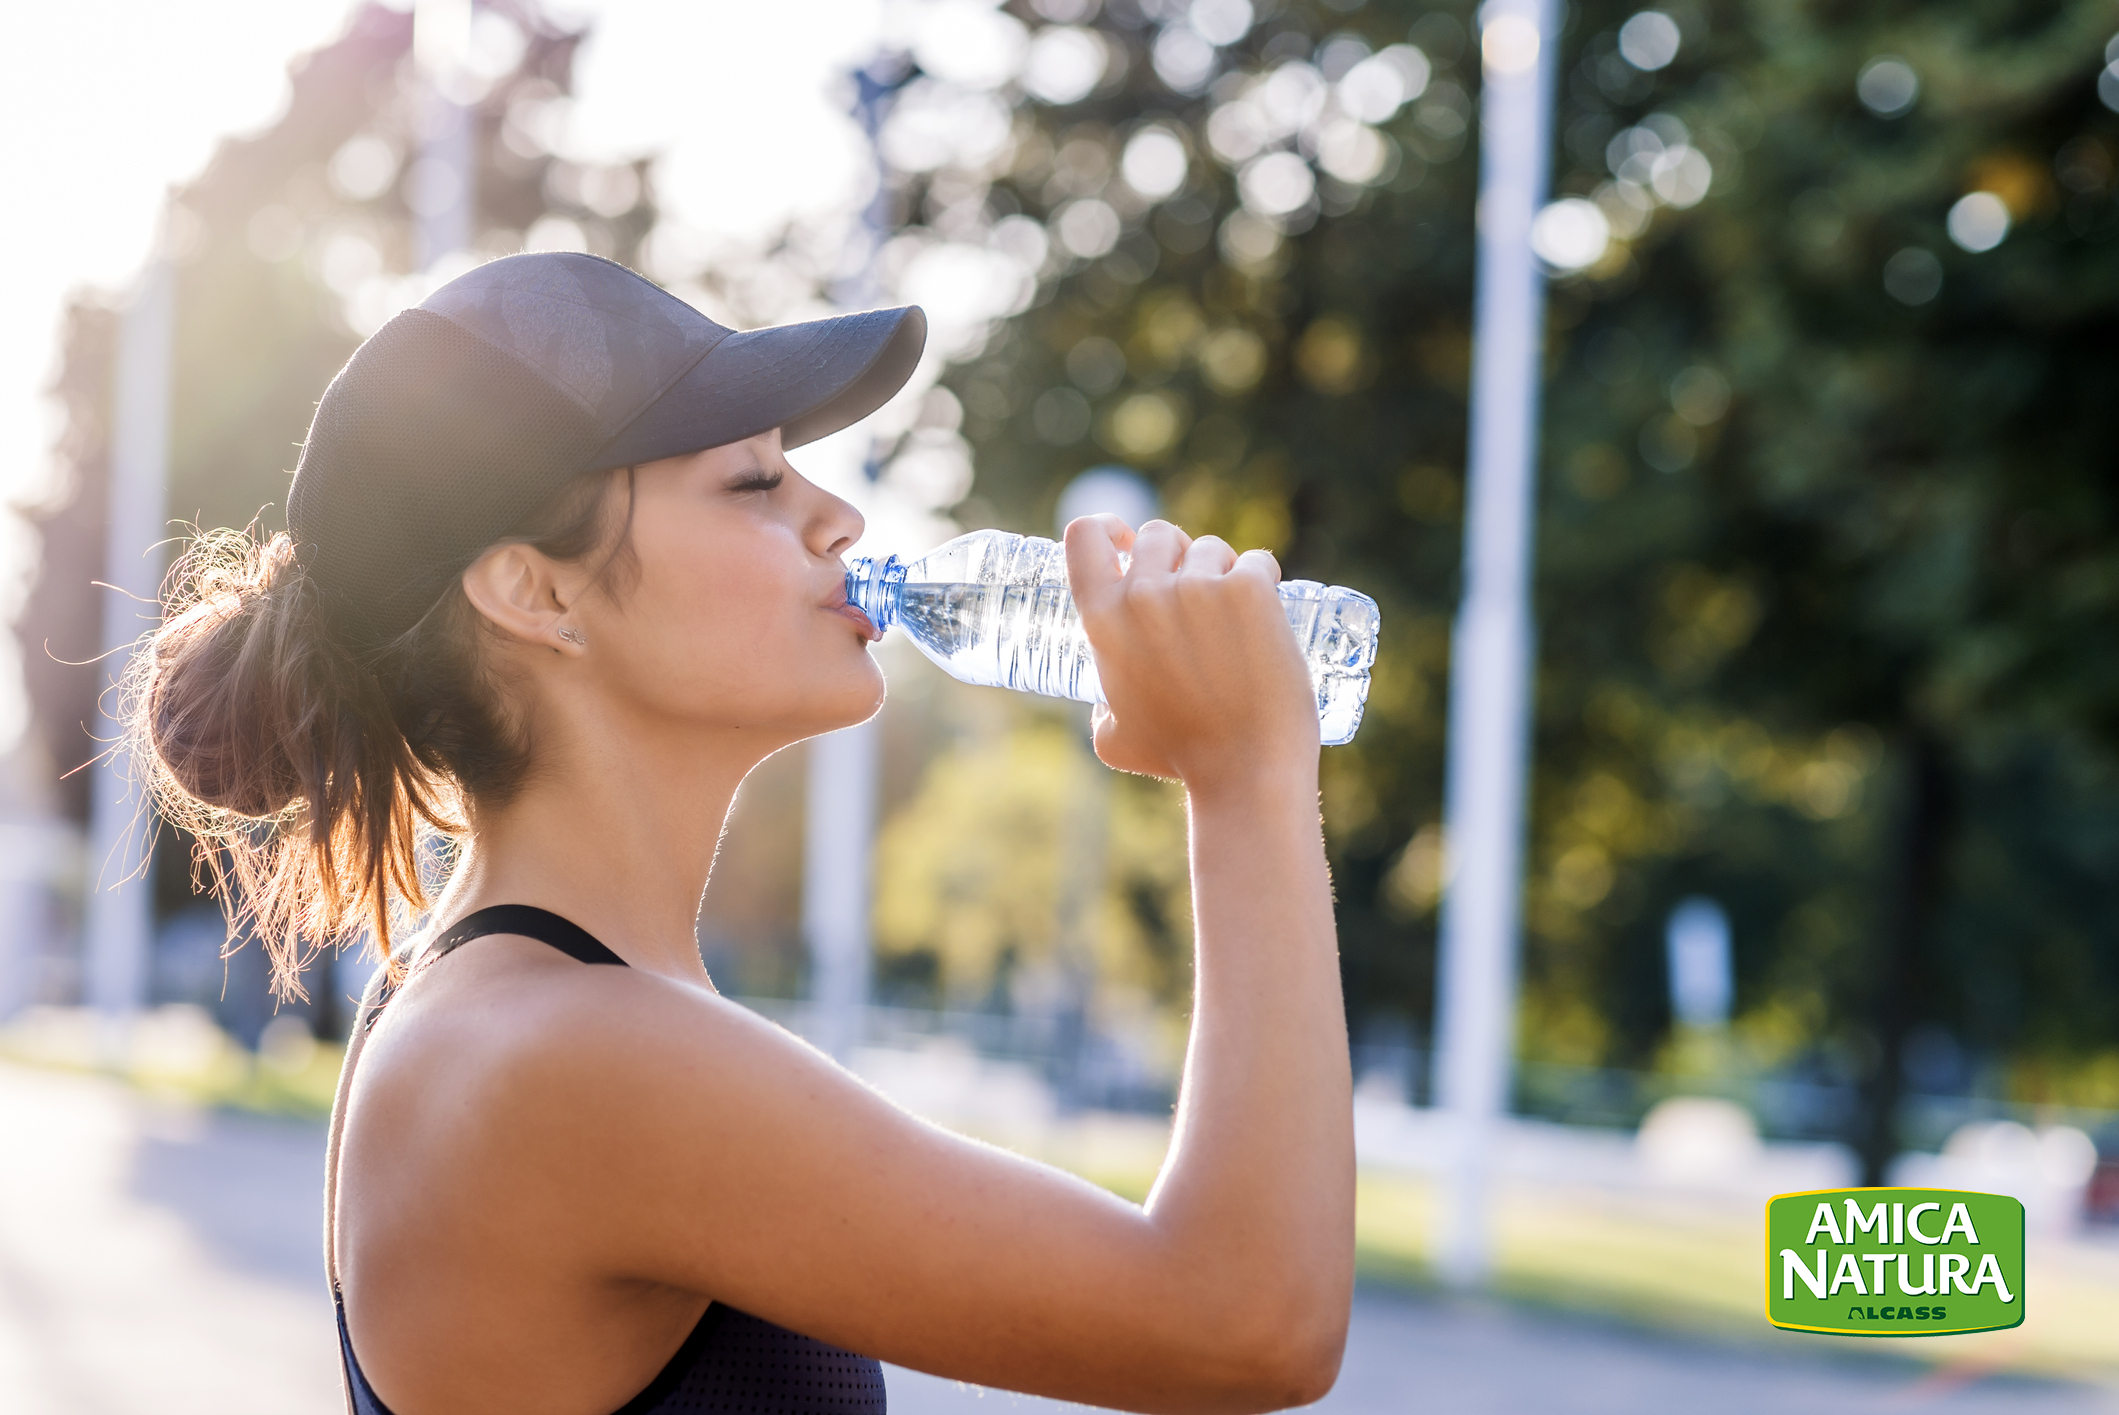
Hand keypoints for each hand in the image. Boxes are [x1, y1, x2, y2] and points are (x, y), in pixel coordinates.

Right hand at [1063, 515, 1318, 792]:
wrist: (1246, 770)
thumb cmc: (1181, 758)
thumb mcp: (1114, 738)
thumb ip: (1101, 708)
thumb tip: (1105, 703)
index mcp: (1103, 620)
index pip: (1085, 536)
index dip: (1106, 528)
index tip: (1126, 542)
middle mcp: (1144, 593)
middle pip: (1158, 535)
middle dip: (1177, 557)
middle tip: (1199, 597)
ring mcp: (1198, 587)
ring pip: (1211, 548)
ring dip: (1223, 571)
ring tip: (1236, 621)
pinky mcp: (1249, 589)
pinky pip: (1257, 561)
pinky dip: (1264, 579)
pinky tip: (1268, 613)